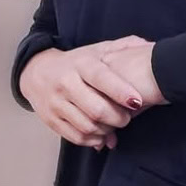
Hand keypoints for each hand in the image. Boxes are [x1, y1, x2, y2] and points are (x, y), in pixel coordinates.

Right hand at [19, 37, 150, 150]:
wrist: (36, 71)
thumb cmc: (77, 62)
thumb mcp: (97, 50)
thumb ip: (123, 46)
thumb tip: (149, 45)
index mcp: (80, 63)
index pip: (101, 78)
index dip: (121, 91)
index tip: (137, 102)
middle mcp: (65, 82)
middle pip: (96, 109)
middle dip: (119, 118)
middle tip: (128, 117)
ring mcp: (56, 103)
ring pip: (87, 126)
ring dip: (107, 130)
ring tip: (115, 125)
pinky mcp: (51, 120)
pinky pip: (76, 137)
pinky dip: (93, 140)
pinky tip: (101, 134)